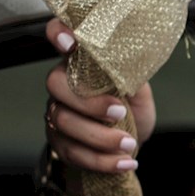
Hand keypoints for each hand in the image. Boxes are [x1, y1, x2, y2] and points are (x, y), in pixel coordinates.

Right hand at [43, 18, 156, 173]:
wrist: (130, 143)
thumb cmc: (132, 109)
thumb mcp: (138, 89)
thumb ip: (131, 73)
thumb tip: (133, 61)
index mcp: (81, 62)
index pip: (59, 36)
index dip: (59, 33)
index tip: (70, 42)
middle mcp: (64, 85)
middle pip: (56, 85)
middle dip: (88, 102)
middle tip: (119, 113)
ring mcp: (58, 113)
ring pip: (64, 122)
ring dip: (100, 137)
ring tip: (129, 144)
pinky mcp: (60, 143)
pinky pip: (73, 153)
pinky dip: (102, 161)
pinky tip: (125, 162)